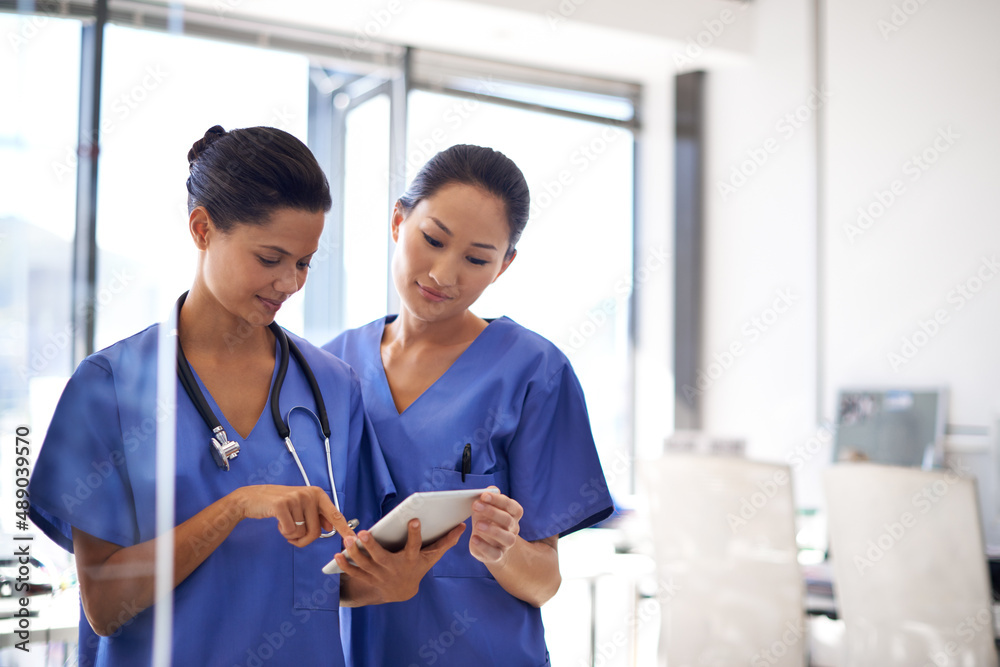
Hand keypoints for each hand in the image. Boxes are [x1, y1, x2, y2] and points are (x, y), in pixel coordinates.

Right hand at [235, 485, 354, 546]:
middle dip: (304, 539)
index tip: (353, 540)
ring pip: (302, 533)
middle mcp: (309, 494)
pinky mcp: (282, 505)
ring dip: (292, 535)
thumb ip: (317, 515)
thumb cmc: (280, 504)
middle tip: (293, 534)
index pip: (335, 515)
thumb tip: (331, 526)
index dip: (345, 529)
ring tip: (284, 522)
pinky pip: (290, 531)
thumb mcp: (301, 506)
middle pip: (316, 531)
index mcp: (317, 494)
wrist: (253, 498)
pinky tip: (278, 521)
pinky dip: (284, 532)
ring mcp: (296, 498)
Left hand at [334, 518, 464, 602]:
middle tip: (363, 533)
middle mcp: (394, 568)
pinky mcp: (368, 578)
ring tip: (347, 540)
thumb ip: (446, 541)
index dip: (415, 534)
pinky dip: (345, 565)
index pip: (415, 546)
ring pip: (365, 565)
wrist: (403, 592)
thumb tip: (462, 526)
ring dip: (355, 553)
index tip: (414, 520)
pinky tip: (337, 555)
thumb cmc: (418, 567)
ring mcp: (380, 575)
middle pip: (382, 558)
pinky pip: (355, 573)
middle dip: (371, 546)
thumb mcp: (432, 556)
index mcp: (410, 560)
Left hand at [469, 487, 521, 565]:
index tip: (484, 495)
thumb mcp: (487, 507)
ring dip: (492, 530)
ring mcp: (506, 544)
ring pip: (507, 538)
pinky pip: (495, 553)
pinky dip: (484, 546)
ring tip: (477, 525)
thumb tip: (492, 489)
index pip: (512, 506)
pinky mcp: (498, 555)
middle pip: (508, 520)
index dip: (499, 500)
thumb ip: (489, 498)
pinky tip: (474, 539)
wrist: (487, 544)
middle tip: (475, 506)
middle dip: (492, 512)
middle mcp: (513, 529)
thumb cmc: (487, 520)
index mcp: (513, 515)